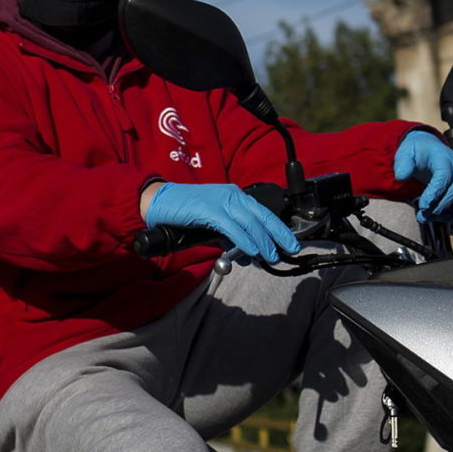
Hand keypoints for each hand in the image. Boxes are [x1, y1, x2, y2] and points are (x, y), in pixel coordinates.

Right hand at [143, 182, 298, 263]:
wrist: (161, 201)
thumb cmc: (186, 212)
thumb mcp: (214, 225)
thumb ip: (232, 237)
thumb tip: (249, 255)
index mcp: (235, 196)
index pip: (264, 213)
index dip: (279, 229)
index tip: (291, 244)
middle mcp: (232, 196)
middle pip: (262, 217)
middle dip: (279, 235)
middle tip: (291, 250)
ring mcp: (221, 201)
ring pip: (250, 222)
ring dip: (264, 241)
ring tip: (271, 256)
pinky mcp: (209, 210)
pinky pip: (232, 227)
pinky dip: (244, 240)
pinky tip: (252, 251)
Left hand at [394, 131, 452, 223]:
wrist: (429, 148)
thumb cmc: (416, 153)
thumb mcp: (405, 153)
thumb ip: (403, 164)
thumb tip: (401, 177)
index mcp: (441, 157)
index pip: (444, 176)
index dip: (435, 193)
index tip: (422, 206)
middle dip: (438, 208)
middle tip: (422, 216)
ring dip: (447, 214)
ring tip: (428, 217)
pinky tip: (440, 217)